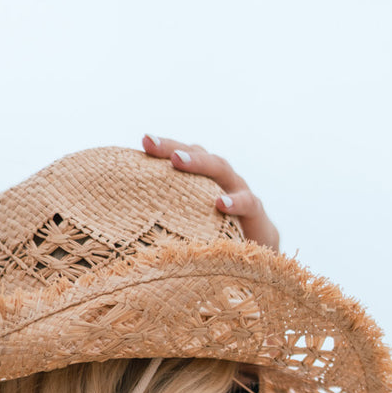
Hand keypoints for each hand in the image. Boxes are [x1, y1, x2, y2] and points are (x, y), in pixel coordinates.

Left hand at [141, 135, 279, 252]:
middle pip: (199, 155)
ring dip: (199, 164)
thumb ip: (169, 212)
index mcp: (204, 179)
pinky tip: (220, 203)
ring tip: (177, 160)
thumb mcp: (191, 221)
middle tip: (151, 144)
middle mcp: (221, 179)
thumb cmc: (216, 236)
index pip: (184, 155)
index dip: (164, 147)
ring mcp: (239, 192)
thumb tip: (135, 214)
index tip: (144, 140)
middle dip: (174, 148)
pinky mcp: (256, 214)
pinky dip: (234, 202)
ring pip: (221, 170)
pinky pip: (247, 203)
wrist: (256, 253)